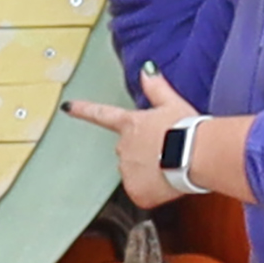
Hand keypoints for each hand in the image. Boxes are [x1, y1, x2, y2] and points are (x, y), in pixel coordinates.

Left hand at [63, 65, 208, 210]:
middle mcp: (123, 146)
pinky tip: (168, 183)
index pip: (101, 114)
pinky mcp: (136, 191)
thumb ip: (157, 88)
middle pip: (128, 151)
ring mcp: (127, 170)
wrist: (196, 155)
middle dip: (143, 153)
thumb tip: (147, 69)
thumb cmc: (187, 129)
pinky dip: (154, 192)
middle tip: (167, 151)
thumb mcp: (173, 103)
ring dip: (148, 172)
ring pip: (135, 173)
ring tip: (172, 166)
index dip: (83, 110)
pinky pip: (142, 193)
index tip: (66, 107)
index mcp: (130, 124)